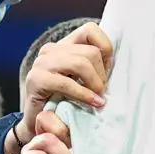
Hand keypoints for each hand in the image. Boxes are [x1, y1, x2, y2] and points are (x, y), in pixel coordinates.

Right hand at [15, 22, 113, 146]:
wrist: (40, 123)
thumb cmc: (67, 101)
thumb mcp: (85, 80)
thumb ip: (96, 67)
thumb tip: (117, 60)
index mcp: (65, 45)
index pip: (91, 30)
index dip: (105, 48)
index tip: (108, 70)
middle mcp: (51, 49)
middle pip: (90, 52)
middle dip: (102, 74)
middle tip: (102, 92)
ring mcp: (42, 63)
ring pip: (81, 63)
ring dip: (94, 83)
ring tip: (98, 98)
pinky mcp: (36, 79)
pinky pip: (67, 82)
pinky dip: (84, 94)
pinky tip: (93, 103)